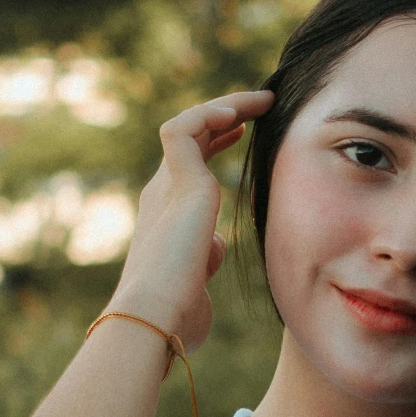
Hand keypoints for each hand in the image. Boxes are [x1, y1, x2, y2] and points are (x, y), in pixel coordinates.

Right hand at [107, 89, 271, 354]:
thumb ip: (206, 258)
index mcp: (168, 217)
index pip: (190, 165)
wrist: (156, 316)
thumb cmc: (178, 312)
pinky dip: (210, 114)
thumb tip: (217, 245)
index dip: (216, 143)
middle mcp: (162, 194)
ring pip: (189, 125)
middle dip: (223, 117)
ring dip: (224, 106)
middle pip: (191, 138)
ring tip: (259, 100)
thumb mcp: (198, 280)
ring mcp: (166, 186)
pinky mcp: (175, 182)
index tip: (242, 133)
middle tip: (258, 105)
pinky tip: (238, 114)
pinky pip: (184, 129)